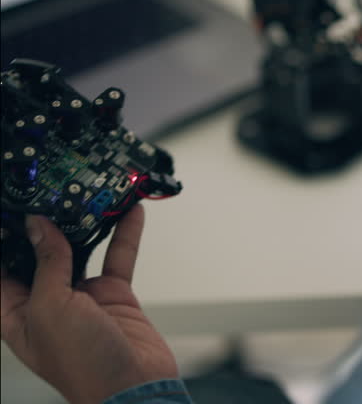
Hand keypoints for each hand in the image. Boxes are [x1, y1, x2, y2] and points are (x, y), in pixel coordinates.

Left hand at [1, 205, 178, 403]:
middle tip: (49, 190)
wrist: (135, 385)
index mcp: (14, 312)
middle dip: (44, 223)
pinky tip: (128, 213)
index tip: (9, 205)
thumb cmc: (82, 365)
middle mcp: (45, 302)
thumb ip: (47, 264)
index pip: (0, 267)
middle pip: (40, 253)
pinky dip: (124, 234)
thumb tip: (39, 227)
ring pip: (79, 250)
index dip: (3, 238)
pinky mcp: (114, 295)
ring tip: (88, 194)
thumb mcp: (51, 308)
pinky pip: (117, 257)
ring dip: (86, 224)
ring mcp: (81, 297)